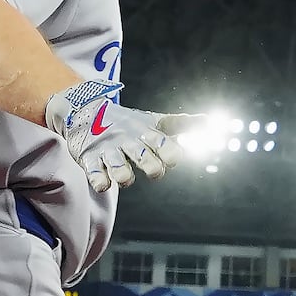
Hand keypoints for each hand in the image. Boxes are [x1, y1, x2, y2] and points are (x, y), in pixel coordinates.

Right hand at [46, 78, 197, 188]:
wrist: (84, 110)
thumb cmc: (127, 122)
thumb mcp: (153, 121)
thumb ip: (180, 124)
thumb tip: (210, 121)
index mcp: (145, 132)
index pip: (162, 142)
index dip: (171, 153)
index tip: (174, 160)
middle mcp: (127, 141)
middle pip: (143, 156)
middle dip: (151, 166)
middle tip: (155, 172)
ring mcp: (108, 150)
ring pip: (118, 166)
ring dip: (124, 175)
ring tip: (125, 177)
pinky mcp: (89, 159)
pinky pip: (94, 173)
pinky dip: (100, 181)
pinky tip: (104, 184)